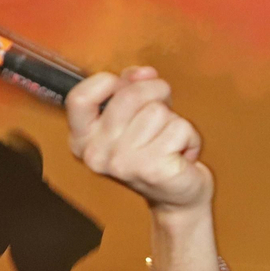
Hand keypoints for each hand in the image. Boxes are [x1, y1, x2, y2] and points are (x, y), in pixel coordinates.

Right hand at [66, 67, 211, 214]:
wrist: (176, 197)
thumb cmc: (155, 152)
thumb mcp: (134, 116)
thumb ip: (130, 88)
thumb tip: (142, 73)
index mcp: (82, 139)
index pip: (80, 97)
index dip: (109, 82)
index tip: (127, 87)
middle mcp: (96, 154)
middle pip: (128, 95)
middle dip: (156, 93)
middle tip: (163, 112)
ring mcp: (122, 163)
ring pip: (157, 111)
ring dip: (173, 121)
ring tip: (169, 141)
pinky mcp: (152, 169)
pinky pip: (179, 128)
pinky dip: (189, 136)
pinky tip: (181, 154)